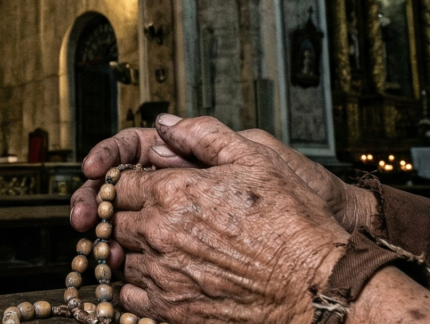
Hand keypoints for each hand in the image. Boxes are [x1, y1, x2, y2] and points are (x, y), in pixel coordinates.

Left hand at [111, 116, 348, 323]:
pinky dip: (138, 289)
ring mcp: (162, 276)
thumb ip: (204, 135)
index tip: (142, 189)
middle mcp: (159, 234)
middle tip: (154, 219)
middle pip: (116, 222)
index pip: (121, 184)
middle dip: (129, 217)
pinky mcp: (170, 311)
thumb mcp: (256, 158)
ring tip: (165, 250)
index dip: (129, 184)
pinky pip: (130, 298)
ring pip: (123, 260)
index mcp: (171, 193)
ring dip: (136, 253)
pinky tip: (162, 280)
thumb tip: (165, 124)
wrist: (312, 286)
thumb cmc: (292, 224)